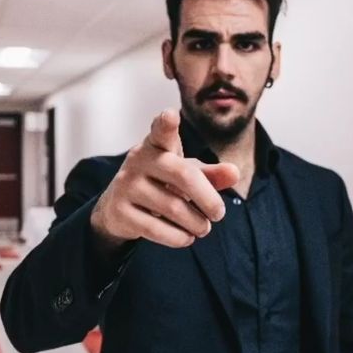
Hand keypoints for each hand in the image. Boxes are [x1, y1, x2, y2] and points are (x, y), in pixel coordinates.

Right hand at [91, 108, 238, 248]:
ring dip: (196, 223)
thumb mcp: (184, 174)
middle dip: (208, 198)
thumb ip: (210, 174)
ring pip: (173, 207)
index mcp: (156, 145)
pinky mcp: (120, 211)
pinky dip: (179, 237)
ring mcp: (126, 185)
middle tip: (219, 214)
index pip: (161, 131)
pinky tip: (186, 237)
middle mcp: (139, 160)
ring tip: (203, 227)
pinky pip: (157, 229)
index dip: (166, 124)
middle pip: (183, 176)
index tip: (170, 115)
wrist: (117, 208)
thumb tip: (235, 173)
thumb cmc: (159, 183)